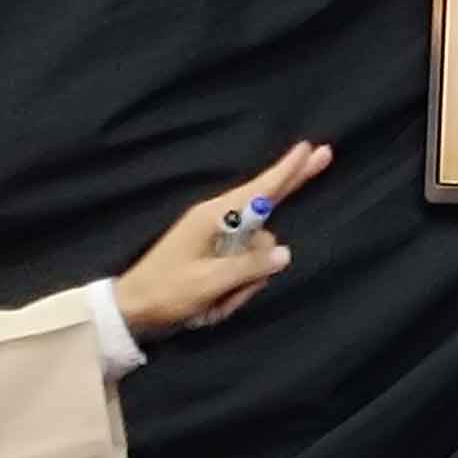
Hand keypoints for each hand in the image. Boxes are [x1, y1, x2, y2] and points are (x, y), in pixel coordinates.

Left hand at [111, 140, 333, 339]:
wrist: (133, 309)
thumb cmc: (167, 291)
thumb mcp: (210, 282)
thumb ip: (249, 266)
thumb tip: (284, 253)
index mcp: (213, 217)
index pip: (261, 190)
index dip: (288, 171)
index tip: (310, 148)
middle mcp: (217, 221)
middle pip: (264, 222)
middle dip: (272, 234)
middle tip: (324, 158)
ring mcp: (215, 240)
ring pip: (256, 255)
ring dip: (244, 284)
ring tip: (216, 304)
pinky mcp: (213, 258)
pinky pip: (241, 269)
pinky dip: (234, 290)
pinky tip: (215, 305)